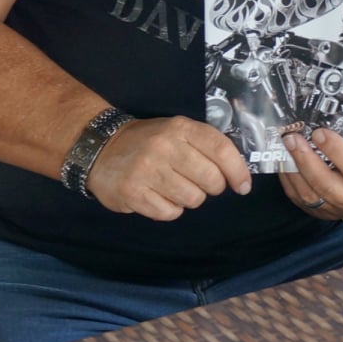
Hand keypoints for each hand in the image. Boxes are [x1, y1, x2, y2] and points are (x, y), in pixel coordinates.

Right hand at [86, 115, 251, 219]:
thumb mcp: (176, 131)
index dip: (238, 172)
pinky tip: (158, 196)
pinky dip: (169, 209)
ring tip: (175, 187)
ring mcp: (147, 170)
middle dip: (212, 188)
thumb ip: (205, 145)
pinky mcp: (132, 193)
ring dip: (189, 199)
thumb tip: (239, 174)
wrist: (99, 147)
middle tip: (201, 184)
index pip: (221, 150)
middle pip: (211, 180)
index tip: (243, 186)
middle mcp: (164, 147)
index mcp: (180, 128)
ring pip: (192, 199)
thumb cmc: (148, 142)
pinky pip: (170, 213)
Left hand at [280, 127, 342, 220]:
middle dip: (305, 158)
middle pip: (325, 183)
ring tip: (285, 147)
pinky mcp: (320, 213)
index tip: (319, 132)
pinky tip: (285, 162)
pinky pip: (298, 198)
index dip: (335, 150)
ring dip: (292, 168)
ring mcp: (336, 210)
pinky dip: (289, 179)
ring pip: (308, 194)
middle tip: (293, 138)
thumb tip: (332, 118)